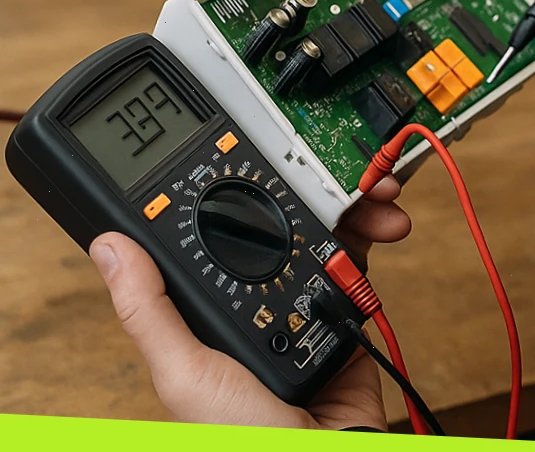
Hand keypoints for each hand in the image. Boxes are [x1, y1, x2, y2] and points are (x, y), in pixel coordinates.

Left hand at [89, 179, 412, 430]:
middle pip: (278, 220)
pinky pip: (358, 261)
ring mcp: (302, 303)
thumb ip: (151, 313)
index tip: (253, 152)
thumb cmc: (247, 438)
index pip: (214, 230)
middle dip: (309, 188)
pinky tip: (382, 223)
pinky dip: (372, 235)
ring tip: (372, 194)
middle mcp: (254, 297)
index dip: (233, 188)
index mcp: (209, 308)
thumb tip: (110, 249)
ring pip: (323, 232)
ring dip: (350, 205)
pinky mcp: (346, 312)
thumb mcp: (186, 374)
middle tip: (330, 163)